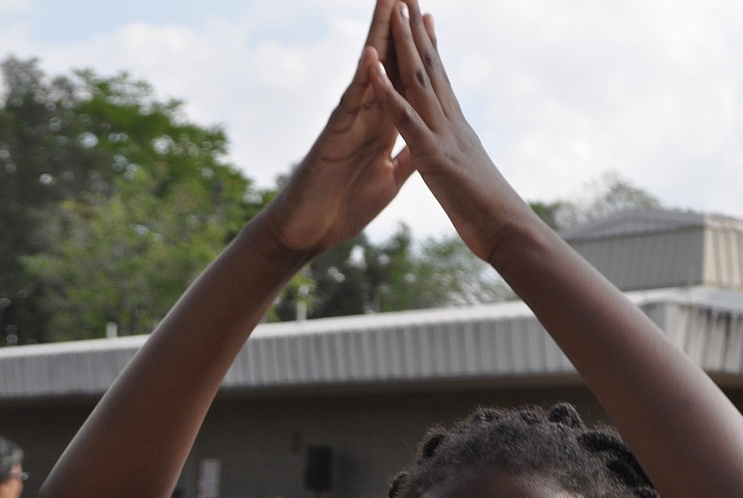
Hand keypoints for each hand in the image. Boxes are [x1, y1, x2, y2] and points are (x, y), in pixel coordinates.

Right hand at [263, 0, 414, 257]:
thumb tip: (427, 141)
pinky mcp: (334, 137)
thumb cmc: (343, 207)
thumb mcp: (388, 180)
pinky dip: (362, 80)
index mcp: (383, 127)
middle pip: (387, 63)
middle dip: (399, 27)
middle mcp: (367, 116)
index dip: (418, 51)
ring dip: (380, 36)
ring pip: (368, 72)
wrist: (310, 232)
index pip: (403, 81)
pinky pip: (350, 104)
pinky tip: (371, 53)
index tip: (431, 19)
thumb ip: (407, 157)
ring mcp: (350, 122)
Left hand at [368, 1, 528, 264]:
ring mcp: (444, 138)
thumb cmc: (492, 217)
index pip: (440, 82)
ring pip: (420, 83)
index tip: (422, 18)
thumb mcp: (469, 184)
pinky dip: (389, 94)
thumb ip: (460, 165)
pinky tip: (374, 68)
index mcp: (457, 133)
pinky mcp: (435, 159)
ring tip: (394, 9)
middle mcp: (453, 125)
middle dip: (416, 31)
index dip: (430, 50)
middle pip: (431, 69)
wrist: (510, 234)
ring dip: (404, 45)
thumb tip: (462, 161)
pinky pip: (407, 121)